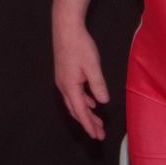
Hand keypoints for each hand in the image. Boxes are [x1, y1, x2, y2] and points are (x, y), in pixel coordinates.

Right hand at [54, 20, 109, 139]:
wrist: (65, 28)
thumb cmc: (79, 45)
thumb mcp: (92, 66)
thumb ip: (98, 85)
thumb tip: (103, 101)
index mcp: (70, 86)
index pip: (80, 112)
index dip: (89, 125)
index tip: (96, 136)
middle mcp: (63, 86)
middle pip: (76, 110)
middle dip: (88, 123)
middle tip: (99, 134)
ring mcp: (62, 80)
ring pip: (74, 103)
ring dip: (85, 113)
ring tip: (97, 122)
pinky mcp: (65, 74)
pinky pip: (74, 94)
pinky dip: (83, 102)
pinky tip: (91, 102)